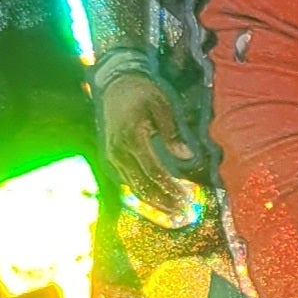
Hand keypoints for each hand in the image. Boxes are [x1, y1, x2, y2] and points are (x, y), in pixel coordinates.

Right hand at [97, 70, 199, 223]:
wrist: (115, 84)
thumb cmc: (142, 93)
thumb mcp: (162, 106)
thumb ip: (173, 133)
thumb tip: (187, 156)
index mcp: (132, 138)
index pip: (153, 172)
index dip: (170, 188)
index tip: (186, 200)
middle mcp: (118, 151)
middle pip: (141, 186)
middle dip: (163, 202)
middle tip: (182, 213)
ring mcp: (112, 156)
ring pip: (132, 187)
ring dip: (153, 201)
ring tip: (173, 211)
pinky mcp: (110, 157)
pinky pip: (126, 180)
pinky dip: (143, 192)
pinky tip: (157, 199)